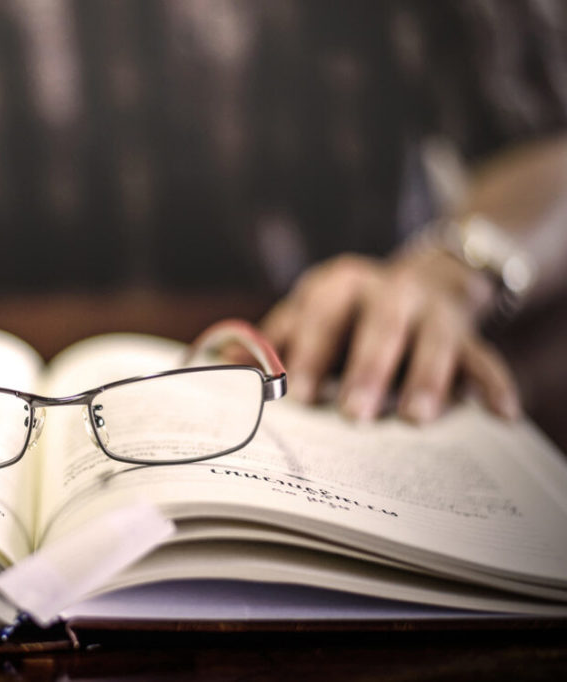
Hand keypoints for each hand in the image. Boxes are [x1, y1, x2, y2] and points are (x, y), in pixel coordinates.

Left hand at [261, 250, 520, 422]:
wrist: (414, 285)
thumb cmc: (343, 315)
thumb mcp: (306, 317)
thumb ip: (269, 343)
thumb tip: (215, 370)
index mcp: (339, 284)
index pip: (320, 314)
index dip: (307, 352)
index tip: (295, 394)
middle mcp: (389, 289)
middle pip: (379, 326)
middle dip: (367, 369)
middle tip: (353, 413)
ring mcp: (432, 311)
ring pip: (433, 341)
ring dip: (426, 378)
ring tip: (413, 418)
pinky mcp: (467, 333)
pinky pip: (485, 357)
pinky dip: (494, 384)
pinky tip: (501, 414)